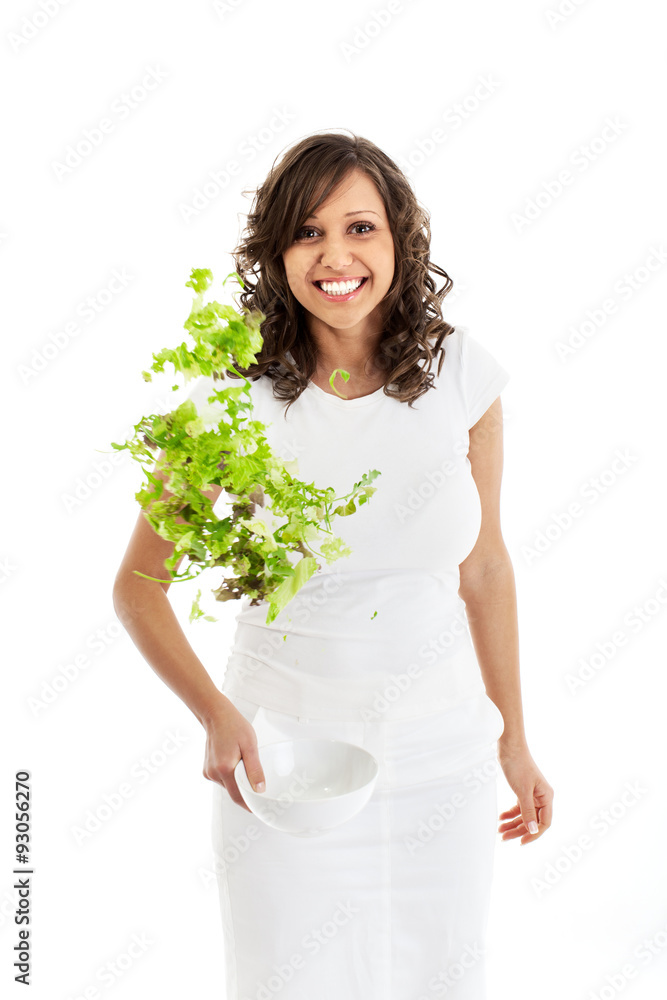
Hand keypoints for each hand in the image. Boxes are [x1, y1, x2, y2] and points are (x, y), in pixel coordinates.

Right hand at [201, 696, 266, 811]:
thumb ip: (255, 769)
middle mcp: (214, 773)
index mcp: (225, 769)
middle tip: (257, 782)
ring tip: (243, 763)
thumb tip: (259, 790)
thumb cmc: (234, 727)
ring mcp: (209, 772)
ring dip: (237, 781)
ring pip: (228, 785)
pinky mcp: (207, 770)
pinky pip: (222, 779)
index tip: (259, 808)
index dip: (249, 805)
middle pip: (234, 792)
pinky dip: (230, 775)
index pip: (238, 797)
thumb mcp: (250, 746)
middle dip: (245, 790)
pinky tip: (233, 761)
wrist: (216, 715)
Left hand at [497, 742, 553, 844]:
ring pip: (524, 816)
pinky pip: (518, 808)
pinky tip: (501, 818)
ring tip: (500, 831)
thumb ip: (527, 811)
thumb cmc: (518, 765)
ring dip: (512, 824)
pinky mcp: (522, 791)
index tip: (521, 842)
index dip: (534, 834)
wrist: (509, 746)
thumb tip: (533, 830)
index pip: (544, 823)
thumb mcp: (522, 791)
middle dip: (519, 830)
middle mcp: (541, 797)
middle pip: (532, 821)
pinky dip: (510, 814)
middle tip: (504, 838)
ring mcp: (532, 795)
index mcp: (546, 797)